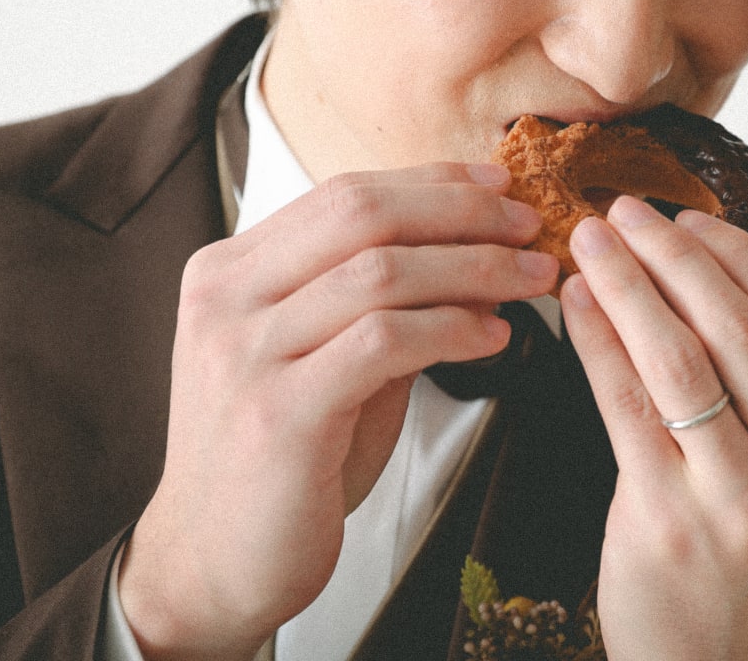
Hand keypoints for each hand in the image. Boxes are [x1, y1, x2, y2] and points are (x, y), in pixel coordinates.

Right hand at [119, 162, 557, 660]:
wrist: (214, 563)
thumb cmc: (282, 458)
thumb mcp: (328, 357)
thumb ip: (387, 303)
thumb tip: (483, 252)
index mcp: (231, 271)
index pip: (345, 192)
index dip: (434, 184)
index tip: (502, 187)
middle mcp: (226, 299)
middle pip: (363, 214)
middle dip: (462, 213)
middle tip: (531, 228)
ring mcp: (245, 354)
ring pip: (381, 272)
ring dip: (475, 269)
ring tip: (533, 280)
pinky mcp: (277, 413)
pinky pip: (384, 342)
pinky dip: (452, 330)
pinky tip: (495, 338)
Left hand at [559, 197, 747, 660]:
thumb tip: (705, 264)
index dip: (739, 256)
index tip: (690, 220)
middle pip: (739, 328)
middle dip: (673, 255)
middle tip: (626, 211)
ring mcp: (740, 500)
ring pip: (678, 358)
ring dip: (626, 284)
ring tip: (589, 244)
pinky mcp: (666, 520)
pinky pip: (625, 405)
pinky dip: (595, 341)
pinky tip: (575, 306)